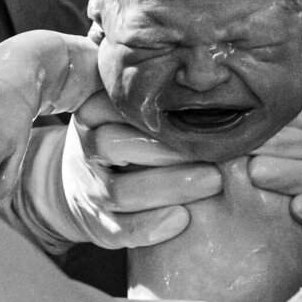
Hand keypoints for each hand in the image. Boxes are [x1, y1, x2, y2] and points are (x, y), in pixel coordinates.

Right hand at [11, 92, 222, 252]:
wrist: (83, 185)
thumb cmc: (130, 138)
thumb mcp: (130, 109)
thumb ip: (159, 95)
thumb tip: (214, 72)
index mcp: (93, 111)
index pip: (118, 106)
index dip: (160, 111)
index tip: (208, 111)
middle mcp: (84, 147)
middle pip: (115, 145)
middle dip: (169, 150)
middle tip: (218, 152)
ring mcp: (88, 188)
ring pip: (120, 191)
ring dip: (170, 187)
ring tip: (213, 181)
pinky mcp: (96, 223)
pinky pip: (120, 229)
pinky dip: (151, 227)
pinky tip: (182, 220)